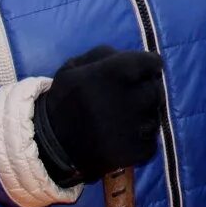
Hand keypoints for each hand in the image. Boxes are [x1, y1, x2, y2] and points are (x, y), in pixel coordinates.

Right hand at [32, 46, 164, 186]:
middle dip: (146, 91)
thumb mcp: (75, 67)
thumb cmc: (64, 100)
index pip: (153, 62)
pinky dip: (141, 140)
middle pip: (156, 89)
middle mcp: (130, 97)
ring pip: (155, 115)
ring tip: (122, 120)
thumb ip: (106, 55)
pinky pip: (151, 141)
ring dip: (144, 116)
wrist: (48, 146)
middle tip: (128, 99)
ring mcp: (135, 126)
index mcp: (116, 72)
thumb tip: (135, 58)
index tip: (139, 74)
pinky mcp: (136, 151)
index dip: (147, 67)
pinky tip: (122, 138)